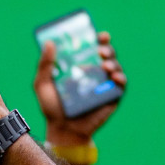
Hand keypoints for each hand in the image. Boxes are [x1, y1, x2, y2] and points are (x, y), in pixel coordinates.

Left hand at [35, 30, 126, 145]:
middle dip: (107, 48)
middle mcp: (95, 73)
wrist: (62, 130)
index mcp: (80, 65)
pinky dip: (120, 78)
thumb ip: (44, 65)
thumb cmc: (52, 107)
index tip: (98, 34)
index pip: (92, 47)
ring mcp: (105, 85)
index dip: (98, 38)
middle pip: (107, 54)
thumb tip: (49, 42)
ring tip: (105, 66)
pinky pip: (121, 85)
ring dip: (113, 62)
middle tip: (100, 50)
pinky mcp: (112, 97)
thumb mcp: (42, 84)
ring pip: (115, 67)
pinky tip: (113, 77)